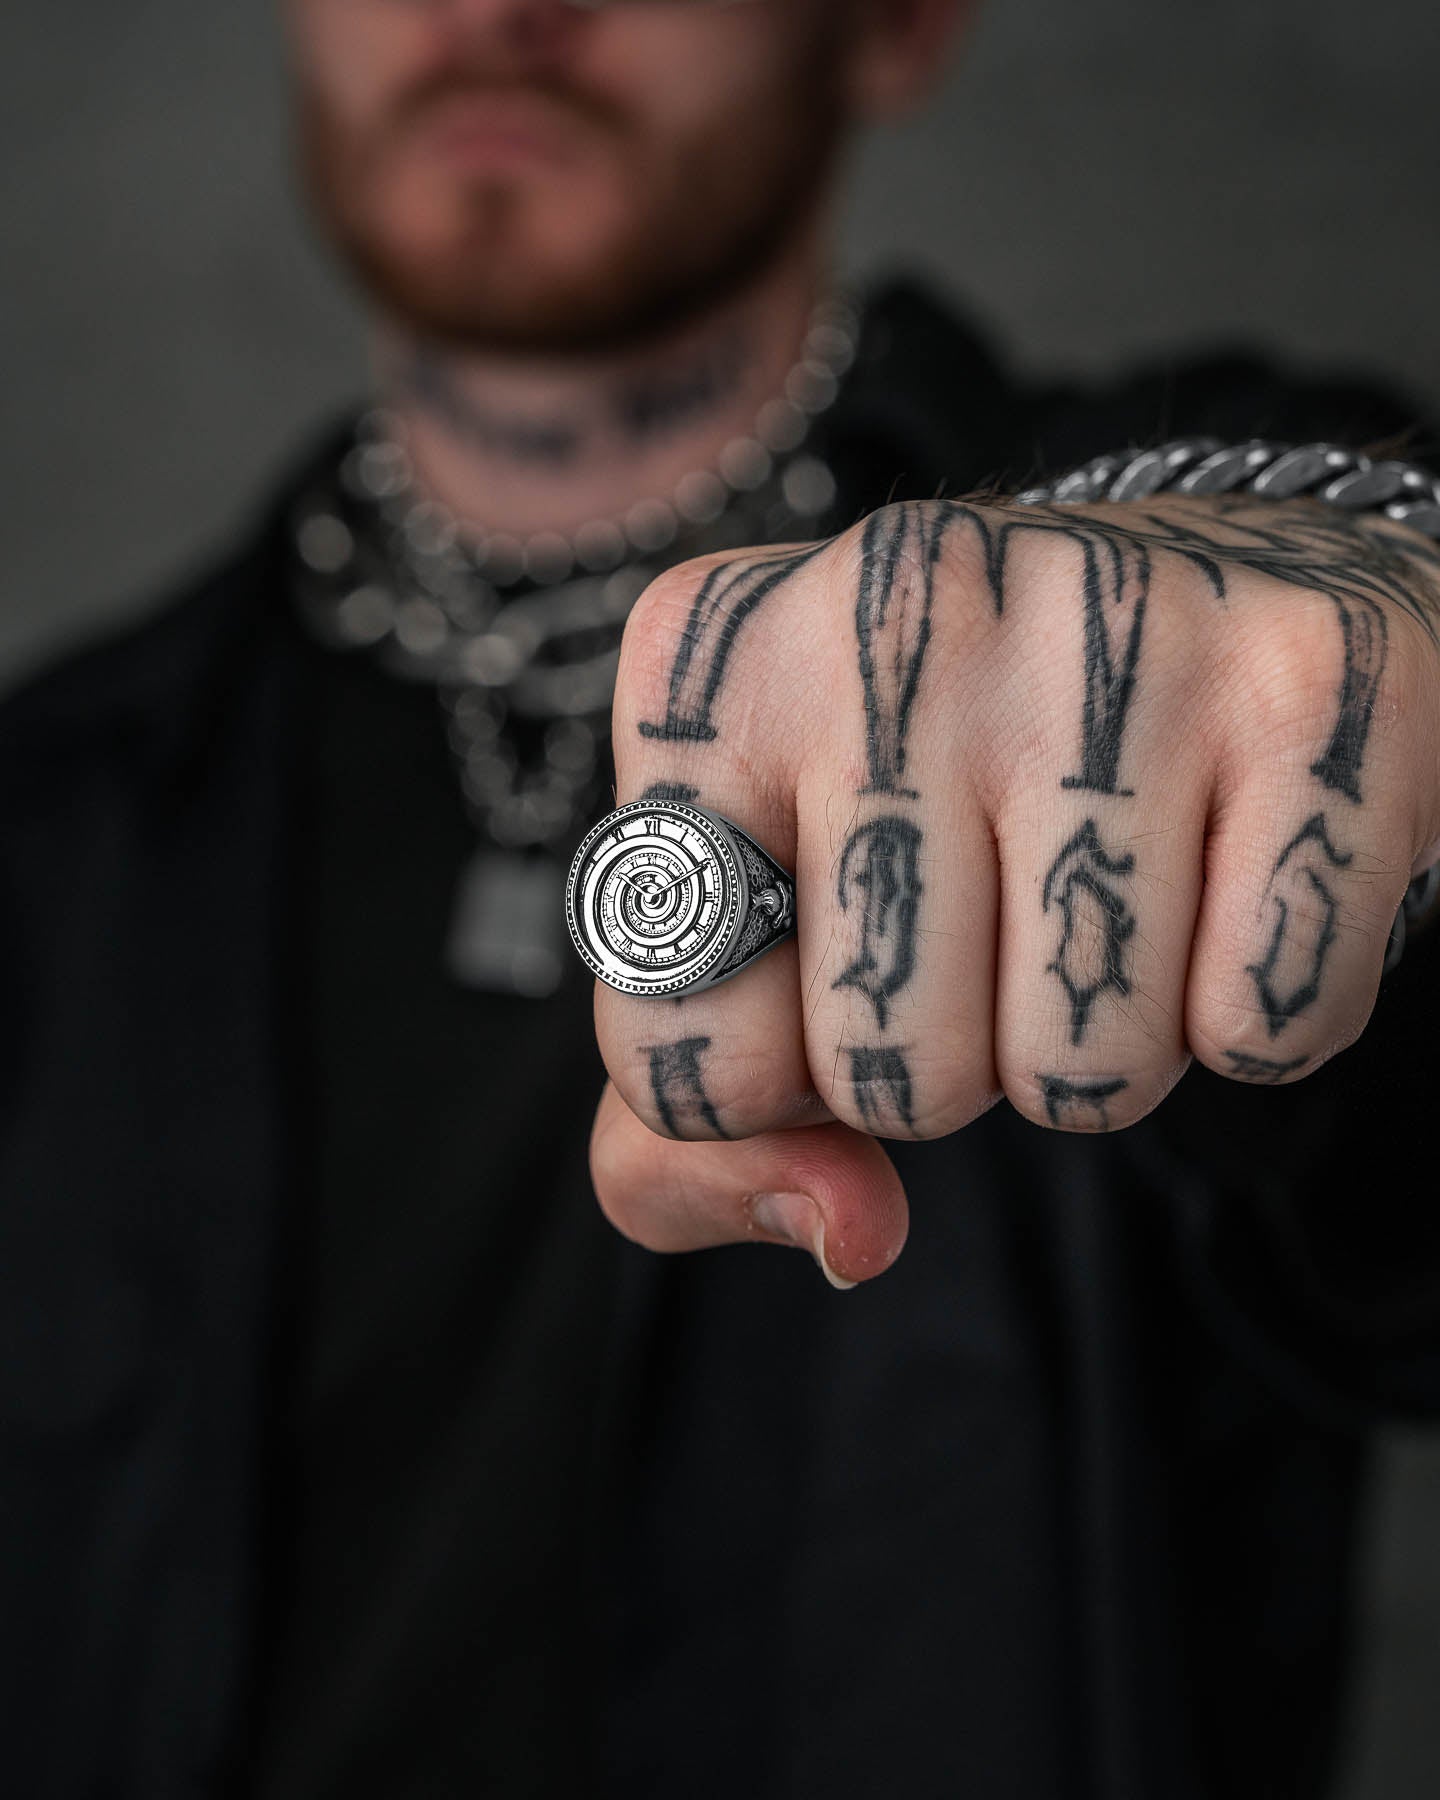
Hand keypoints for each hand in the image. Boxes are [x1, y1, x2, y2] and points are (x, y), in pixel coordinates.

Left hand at [589, 497, 1439, 1284]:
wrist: (1205, 590)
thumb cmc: (950, 771)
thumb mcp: (763, 906)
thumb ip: (704, 1118)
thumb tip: (845, 1235)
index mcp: (714, 667)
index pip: (689, 1052)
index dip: (778, 1076)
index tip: (832, 970)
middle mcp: (894, 610)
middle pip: (894, 1077)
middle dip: (952, 1060)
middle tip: (993, 922)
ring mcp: (1109, 634)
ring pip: (1084, 1072)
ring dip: (1100, 1038)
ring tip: (1110, 886)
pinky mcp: (1306, 685)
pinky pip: (1256, 1029)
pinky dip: (1247, 1009)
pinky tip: (1223, 874)